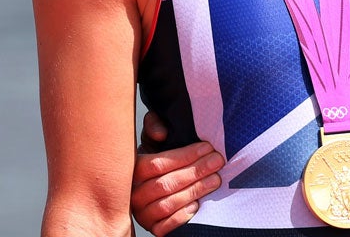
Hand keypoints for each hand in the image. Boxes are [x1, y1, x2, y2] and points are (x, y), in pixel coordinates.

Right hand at [132, 112, 223, 235]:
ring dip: (194, 191)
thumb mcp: (155, 138)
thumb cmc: (159, 156)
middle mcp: (133, 194)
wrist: (156, 184)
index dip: (184, 155)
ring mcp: (142, 214)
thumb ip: (155, 124)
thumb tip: (161, 133)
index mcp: (132, 170)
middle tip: (217, 161)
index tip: (207, 147)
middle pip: (165, 184)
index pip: (156, 164)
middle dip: (195, 171)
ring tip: (216, 179)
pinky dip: (181, 217)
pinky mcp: (153, 229)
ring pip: (167, 205)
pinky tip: (197, 206)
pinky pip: (165, 227)